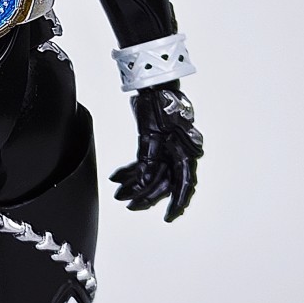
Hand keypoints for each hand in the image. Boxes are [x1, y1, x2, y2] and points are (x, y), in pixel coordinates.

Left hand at [110, 86, 202, 221]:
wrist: (154, 85)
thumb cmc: (160, 103)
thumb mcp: (152, 133)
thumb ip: (149, 158)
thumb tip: (144, 182)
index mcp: (185, 152)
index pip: (183, 184)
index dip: (177, 202)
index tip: (169, 217)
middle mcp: (177, 153)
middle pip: (163, 182)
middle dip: (146, 196)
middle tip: (130, 205)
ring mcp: (165, 149)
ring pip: (151, 175)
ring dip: (135, 185)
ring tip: (120, 193)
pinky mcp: (152, 144)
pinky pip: (143, 163)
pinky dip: (131, 171)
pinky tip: (118, 178)